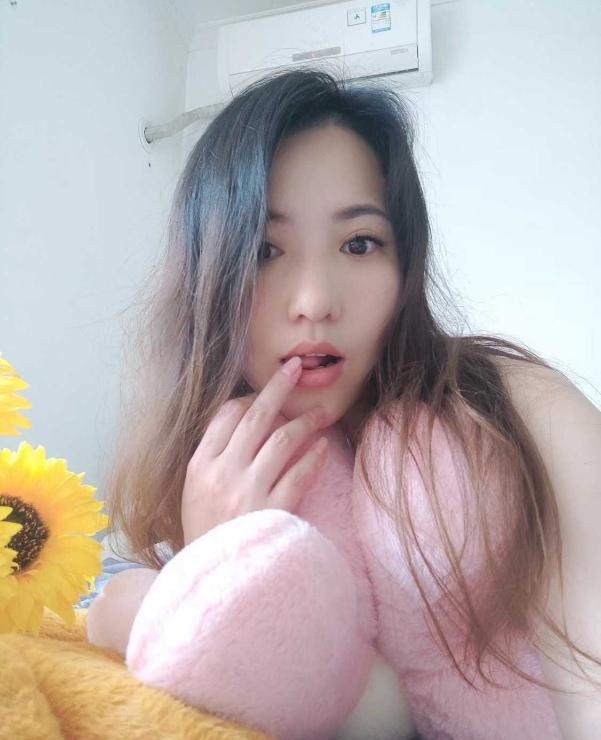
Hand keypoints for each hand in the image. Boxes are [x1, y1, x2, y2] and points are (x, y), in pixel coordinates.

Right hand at [181, 357, 328, 545]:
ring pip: (281, 440)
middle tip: (295, 367)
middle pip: (255, 417)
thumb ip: (213, 461)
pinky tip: (322, 448)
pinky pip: (298, 475)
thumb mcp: (194, 495)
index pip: (225, 416)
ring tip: (322, 414)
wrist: (211, 580)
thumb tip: (239, 428)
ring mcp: (248, 492)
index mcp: (200, 466)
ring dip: (304, 422)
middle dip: (277, 388)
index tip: (264, 395)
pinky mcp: (272, 512)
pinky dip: (312, 458)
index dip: (248, 399)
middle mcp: (223, 473)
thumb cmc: (205, 536)